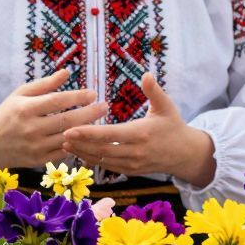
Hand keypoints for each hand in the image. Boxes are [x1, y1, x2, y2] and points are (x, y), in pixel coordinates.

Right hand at [0, 69, 105, 170]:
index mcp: (26, 109)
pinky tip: (86, 137)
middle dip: (89, 114)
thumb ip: (45, 84)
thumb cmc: (8, 114)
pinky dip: (76, 144)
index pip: (57, 101)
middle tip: (105, 107)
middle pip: (67, 121)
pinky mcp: (39, 161)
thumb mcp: (21, 94)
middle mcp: (31, 128)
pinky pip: (63, 152)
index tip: (93, 94)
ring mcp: (35, 147)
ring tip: (100, 121)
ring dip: (87, 130)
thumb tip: (67, 72)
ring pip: (68, 138)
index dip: (77, 97)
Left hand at [59, 72, 216, 185]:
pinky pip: (107, 167)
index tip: (71, 129)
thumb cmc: (173, 126)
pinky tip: (79, 153)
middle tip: (60, 135)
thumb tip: (146, 73)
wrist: (184, 154)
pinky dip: (92, 161)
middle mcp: (135, 151)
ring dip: (82, 154)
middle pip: (102, 150)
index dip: (89, 133)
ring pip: (102, 160)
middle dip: (80, 144)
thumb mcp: (166, 106)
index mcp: (141, 134)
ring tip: (64, 145)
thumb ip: (154, 90)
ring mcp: (132, 164)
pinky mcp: (131, 170)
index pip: (110, 135)